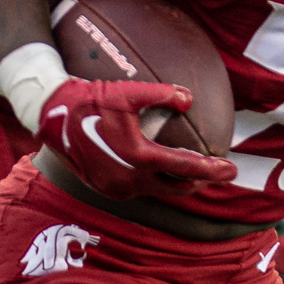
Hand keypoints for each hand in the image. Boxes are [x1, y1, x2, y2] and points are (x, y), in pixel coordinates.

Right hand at [37, 78, 237, 199]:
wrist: (52, 117)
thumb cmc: (91, 101)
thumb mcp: (128, 92)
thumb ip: (162, 94)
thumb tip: (188, 99)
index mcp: (138, 157)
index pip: (185, 168)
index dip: (212, 170)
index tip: (232, 170)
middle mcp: (128, 179)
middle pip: (176, 188)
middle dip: (199, 182)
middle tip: (218, 172)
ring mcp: (115, 188)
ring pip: (157, 191)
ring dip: (177, 183)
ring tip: (194, 172)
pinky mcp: (105, 189)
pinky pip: (139, 189)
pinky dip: (155, 182)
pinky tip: (162, 172)